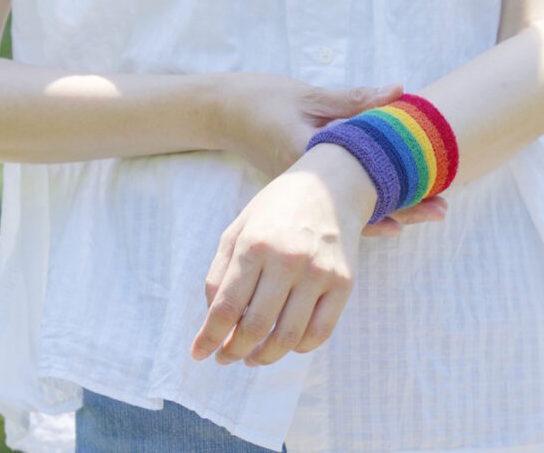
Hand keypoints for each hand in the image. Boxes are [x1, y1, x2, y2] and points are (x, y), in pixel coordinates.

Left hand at [190, 142, 379, 366]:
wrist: (332, 186)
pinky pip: (320, 332)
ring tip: (252, 358)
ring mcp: (319, 272)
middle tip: (226, 357)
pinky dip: (299, 348)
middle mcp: (288, 259)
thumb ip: (219, 274)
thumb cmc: (277, 211)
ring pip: (288, 336)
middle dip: (234, 352)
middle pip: (256, 327)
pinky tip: (286, 344)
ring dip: (265, 357)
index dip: (209, 337)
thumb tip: (215, 321)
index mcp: (255, 245)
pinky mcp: (344, 282)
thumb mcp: (238, 229)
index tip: (199, 353)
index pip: (227, 307)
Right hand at [208, 72, 447, 236]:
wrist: (219, 113)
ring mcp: (303, 194)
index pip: (363, 176)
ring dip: (391, 213)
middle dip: (405, 207)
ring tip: (430, 214)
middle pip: (364, 203)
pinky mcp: (301, 192)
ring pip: (353, 211)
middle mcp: (306, 186)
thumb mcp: (309, 95)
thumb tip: (401, 92)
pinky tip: (391, 220)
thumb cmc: (262, 99)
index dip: (400, 184)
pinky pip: (336, 209)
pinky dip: (364, 213)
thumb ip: (355, 100)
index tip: (434, 188)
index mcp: (309, 159)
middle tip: (442, 210)